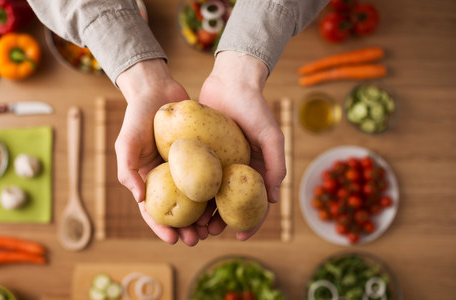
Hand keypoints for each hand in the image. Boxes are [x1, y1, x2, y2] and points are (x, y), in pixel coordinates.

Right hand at [115, 59, 208, 245]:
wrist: (158, 88)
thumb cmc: (137, 116)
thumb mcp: (126, 142)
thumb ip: (127, 169)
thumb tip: (140, 199)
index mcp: (148, 179)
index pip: (152, 211)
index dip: (161, 227)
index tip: (173, 240)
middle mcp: (167, 178)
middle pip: (177, 210)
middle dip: (186, 229)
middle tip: (197, 240)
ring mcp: (186, 168)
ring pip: (196, 199)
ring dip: (203, 217)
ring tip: (213, 229)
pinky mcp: (201, 156)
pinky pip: (210, 177)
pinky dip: (216, 193)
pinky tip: (225, 204)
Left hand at [198, 51, 286, 240]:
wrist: (230, 81)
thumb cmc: (255, 107)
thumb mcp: (271, 135)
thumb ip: (276, 164)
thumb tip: (273, 199)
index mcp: (256, 170)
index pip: (255, 203)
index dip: (251, 223)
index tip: (240, 237)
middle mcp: (237, 170)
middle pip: (228, 204)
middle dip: (219, 222)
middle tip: (207, 233)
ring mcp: (218, 163)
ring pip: (209, 195)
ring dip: (202, 212)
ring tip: (192, 224)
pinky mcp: (201, 153)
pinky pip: (194, 176)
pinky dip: (189, 191)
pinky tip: (179, 202)